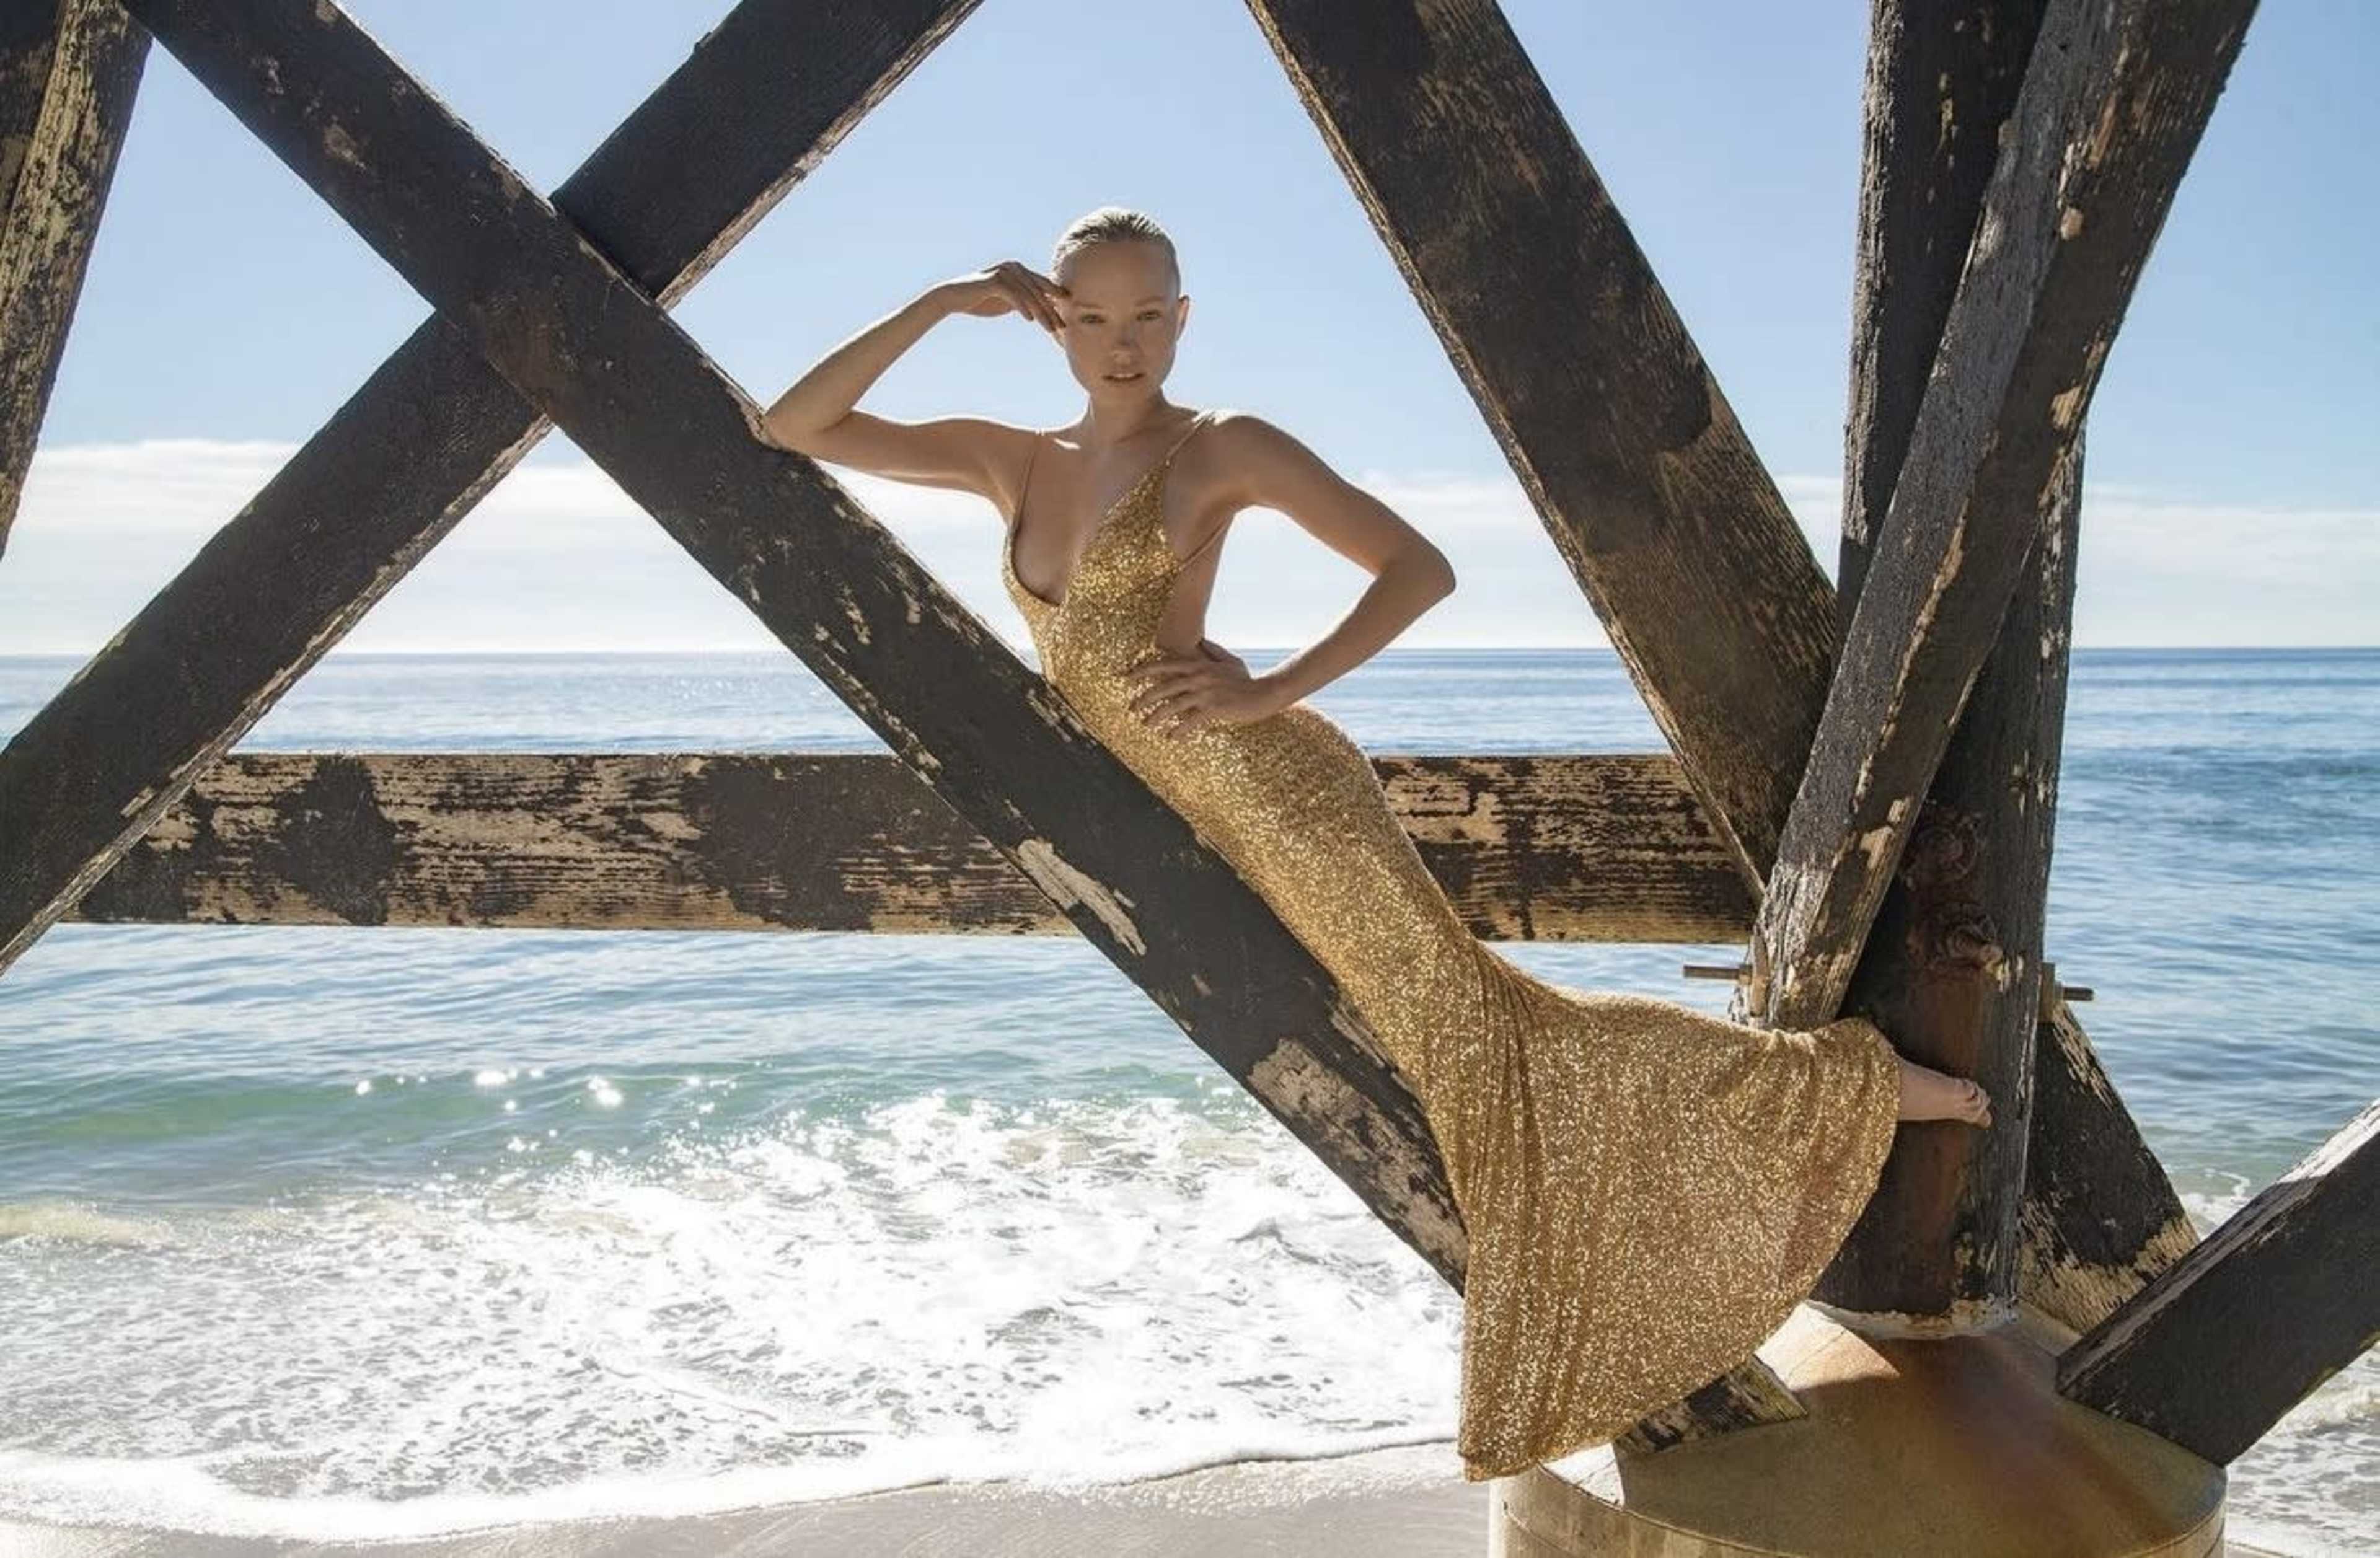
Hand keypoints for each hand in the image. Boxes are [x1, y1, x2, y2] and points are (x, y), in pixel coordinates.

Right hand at [939, 260, 1067, 335]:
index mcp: (1019, 271)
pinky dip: (1023, 307)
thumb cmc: (981, 301)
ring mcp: (1005, 272)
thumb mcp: (1007, 302)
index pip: (1042, 287)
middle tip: (1062, 327)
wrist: (954, 298)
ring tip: (1050, 328)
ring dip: (1041, 313)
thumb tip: (1045, 309)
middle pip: (1039, 291)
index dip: (1055, 303)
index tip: (1066, 320)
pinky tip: (1030, 320)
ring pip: (1029, 294)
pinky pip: (1013, 295)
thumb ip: (1025, 301)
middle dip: (1052, 310)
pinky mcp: (995, 280)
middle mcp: (1014, 267)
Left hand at [1126, 641, 1288, 735]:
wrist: (1265, 692)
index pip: (1164, 665)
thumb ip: (1211, 651)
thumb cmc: (1246, 679)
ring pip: (1173, 704)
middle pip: (1164, 686)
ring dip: (1157, 716)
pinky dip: (1179, 730)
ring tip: (1147, 725)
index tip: (1127, 678)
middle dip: (1145, 697)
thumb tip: (1200, 642)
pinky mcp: (1213, 708)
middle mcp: (1198, 676)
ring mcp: (1205, 692)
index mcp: (1199, 665)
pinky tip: (1171, 737)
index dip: (1143, 671)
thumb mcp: (1229, 661)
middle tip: (1132, 708)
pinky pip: (1190, 720)